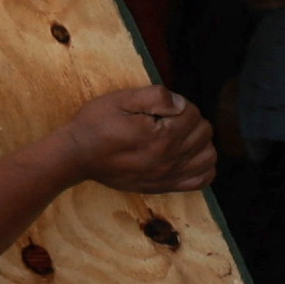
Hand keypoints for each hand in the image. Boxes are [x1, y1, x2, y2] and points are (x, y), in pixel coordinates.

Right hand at [50, 85, 216, 196]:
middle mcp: (169, 159)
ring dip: (200, 142)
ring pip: (208, 157)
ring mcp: (167, 176)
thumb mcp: (120, 99)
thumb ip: (155, 96)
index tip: (160, 107)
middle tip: (169, 119)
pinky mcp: (162, 187)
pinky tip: (187, 156)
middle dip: (191, 120)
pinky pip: (200, 180)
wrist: (76, 156)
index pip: (192, 113)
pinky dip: (201, 166)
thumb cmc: (96, 124)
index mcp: (161, 137)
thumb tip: (180, 102)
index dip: (179, 103)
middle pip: (204, 133)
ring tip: (180, 135)